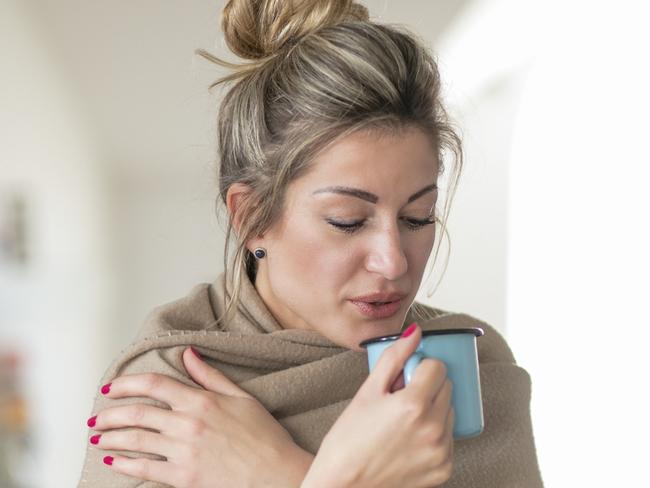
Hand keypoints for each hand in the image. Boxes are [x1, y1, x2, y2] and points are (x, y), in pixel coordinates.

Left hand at [88, 347, 312, 487]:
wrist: (277, 474)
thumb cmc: (263, 436)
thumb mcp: (241, 398)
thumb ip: (210, 376)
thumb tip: (188, 354)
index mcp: (202, 400)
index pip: (155, 384)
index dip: (127, 384)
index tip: (111, 387)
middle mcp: (188, 423)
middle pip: (138, 413)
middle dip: (110, 414)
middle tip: (96, 416)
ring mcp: (184, 452)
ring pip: (136, 440)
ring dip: (110, 438)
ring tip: (97, 438)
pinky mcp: (183, 478)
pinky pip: (145, 469)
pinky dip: (124, 465)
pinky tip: (112, 462)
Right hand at [302, 324, 454, 487]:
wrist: (343, 487)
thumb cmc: (348, 439)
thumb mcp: (367, 392)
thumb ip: (394, 358)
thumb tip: (415, 332)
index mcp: (414, 405)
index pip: (437, 367)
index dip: (419, 367)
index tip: (403, 377)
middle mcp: (433, 429)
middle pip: (446, 387)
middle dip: (427, 387)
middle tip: (399, 399)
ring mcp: (441, 452)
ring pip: (448, 412)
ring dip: (432, 410)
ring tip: (402, 422)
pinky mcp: (443, 470)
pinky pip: (447, 439)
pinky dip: (433, 435)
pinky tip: (408, 441)